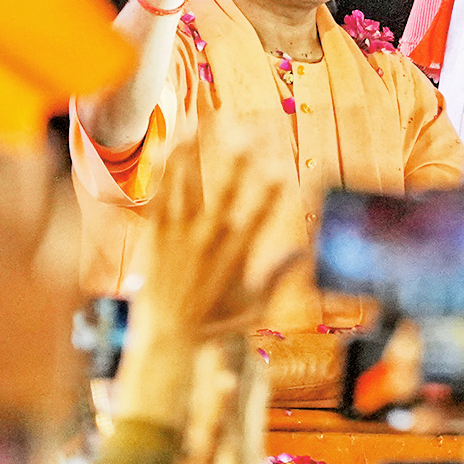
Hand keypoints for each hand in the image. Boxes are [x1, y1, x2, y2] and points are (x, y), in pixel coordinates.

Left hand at [115, 138, 294, 429]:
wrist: (167, 340)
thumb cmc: (215, 326)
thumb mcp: (255, 306)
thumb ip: (279, 274)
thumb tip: (305, 252)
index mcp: (237, 253)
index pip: (261, 212)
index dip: (273, 188)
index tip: (283, 166)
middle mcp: (210, 239)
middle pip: (229, 190)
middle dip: (243, 159)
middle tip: (252, 132)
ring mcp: (181, 235)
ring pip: (191, 184)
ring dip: (199, 151)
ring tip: (203, 122)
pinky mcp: (158, 235)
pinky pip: (163, 195)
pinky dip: (169, 170)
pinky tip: (171, 146)